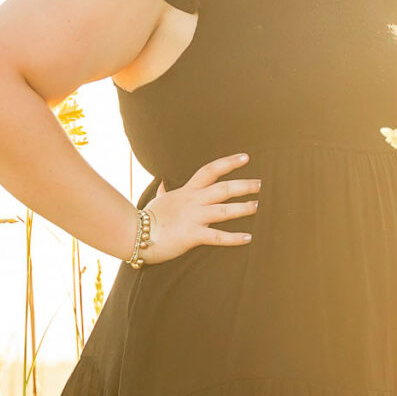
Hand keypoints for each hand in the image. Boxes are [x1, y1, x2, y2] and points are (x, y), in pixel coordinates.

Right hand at [142, 153, 260, 261]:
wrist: (135, 233)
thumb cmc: (147, 218)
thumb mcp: (157, 201)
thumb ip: (163, 192)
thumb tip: (162, 184)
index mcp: (187, 191)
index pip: (210, 170)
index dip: (229, 162)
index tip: (246, 157)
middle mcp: (194, 201)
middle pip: (224, 188)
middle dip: (244, 185)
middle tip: (261, 184)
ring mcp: (194, 218)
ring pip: (225, 210)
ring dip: (244, 208)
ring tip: (258, 206)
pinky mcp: (193, 235)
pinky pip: (218, 236)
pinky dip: (234, 238)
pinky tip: (248, 238)